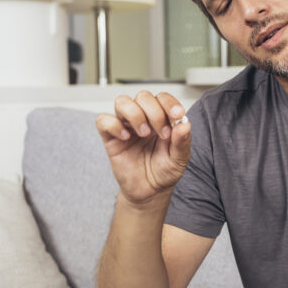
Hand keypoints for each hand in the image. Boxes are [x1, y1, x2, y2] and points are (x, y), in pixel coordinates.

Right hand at [96, 91, 190, 206]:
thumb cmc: (163, 172)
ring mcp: (125, 126)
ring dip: (135, 114)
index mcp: (161, 119)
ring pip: (122, 102)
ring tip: (144, 133)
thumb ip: (182, 142)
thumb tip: (185, 124)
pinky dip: (114, 125)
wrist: (149, 192)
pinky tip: (126, 138)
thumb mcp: (179, 159)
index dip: (169, 103)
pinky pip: (103, 120)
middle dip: (155, 112)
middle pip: (143, 96)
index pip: (162, 98)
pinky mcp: (110, 138)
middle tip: (163, 133)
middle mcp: (143, 118)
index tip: (177, 115)